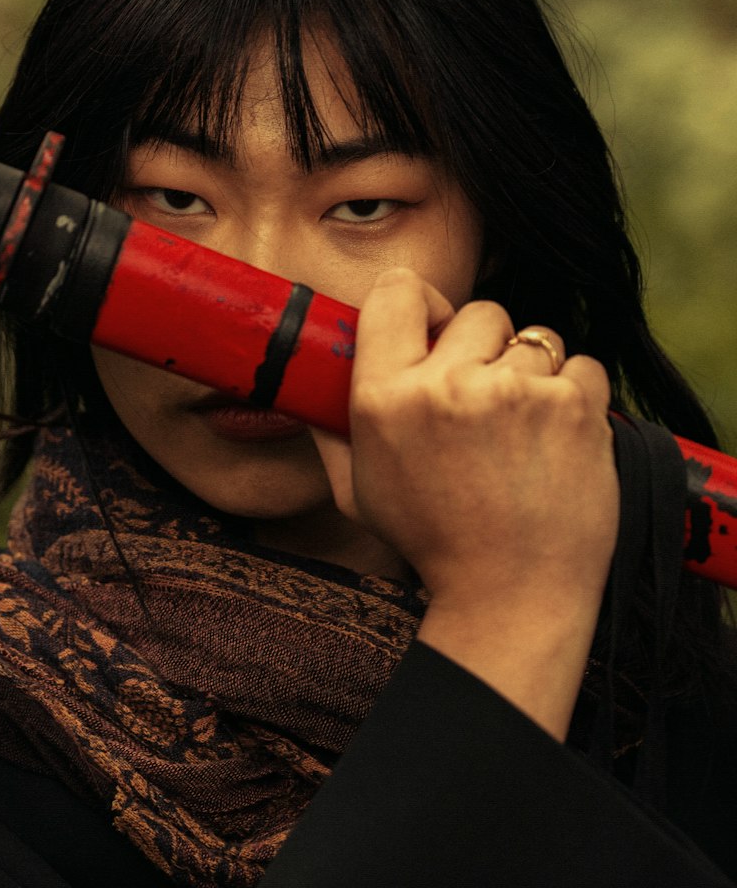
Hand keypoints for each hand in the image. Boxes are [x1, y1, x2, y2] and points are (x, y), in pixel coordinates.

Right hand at [310, 268, 619, 737]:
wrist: (512, 597)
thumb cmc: (432, 544)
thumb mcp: (357, 492)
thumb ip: (330, 433)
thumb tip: (306, 389)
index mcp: (385, 398)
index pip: (397, 291)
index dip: (421, 304)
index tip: (435, 328)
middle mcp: (447, 386)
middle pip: (477, 311)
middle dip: (485, 348)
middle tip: (484, 402)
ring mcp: (515, 393)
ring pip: (534, 338)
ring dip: (532, 374)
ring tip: (522, 432)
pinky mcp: (572, 407)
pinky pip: (582, 365)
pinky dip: (576, 396)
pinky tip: (556, 440)